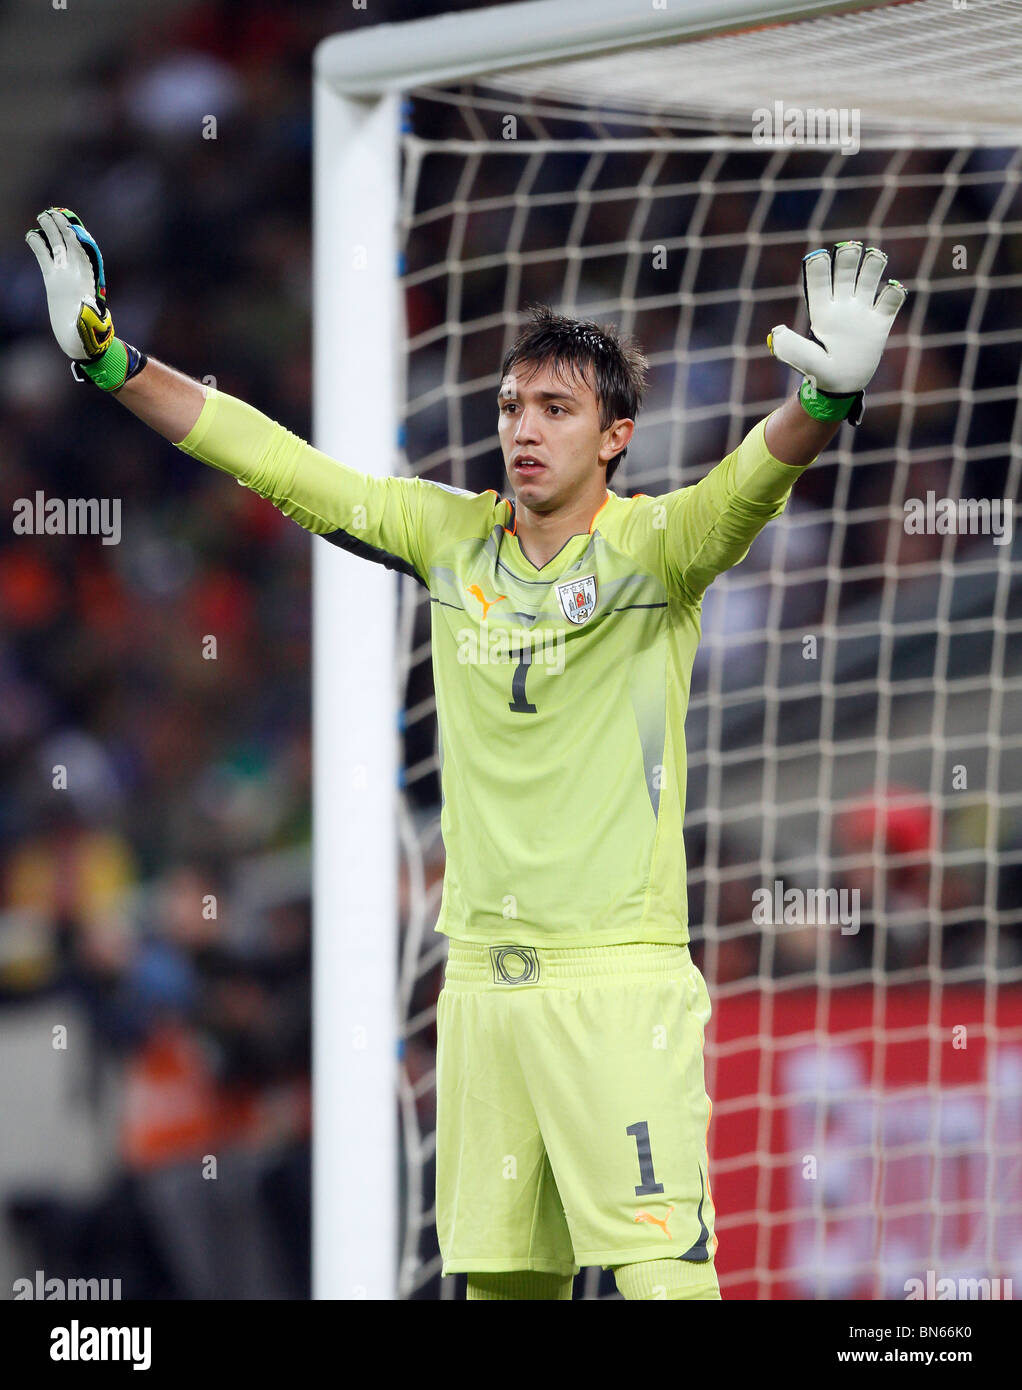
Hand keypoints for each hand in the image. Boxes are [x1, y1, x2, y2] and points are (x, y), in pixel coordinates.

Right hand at [26, 207, 113, 360]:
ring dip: (51, 232)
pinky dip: (39, 247)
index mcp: (84, 280)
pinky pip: (45, 260)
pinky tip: (32, 236)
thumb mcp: (87, 325)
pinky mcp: (52, 282)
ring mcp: (63, 276)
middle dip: (61, 228)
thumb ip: (87, 317)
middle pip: (69, 244)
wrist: (79, 340)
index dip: (77, 237)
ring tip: (42, 216)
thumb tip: (86, 311)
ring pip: (57, 248)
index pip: (82, 252)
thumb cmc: (85, 335)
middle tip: (51, 212)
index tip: (70, 225)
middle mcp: (74, 275)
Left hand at [768, 241, 906, 424]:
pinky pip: (891, 301)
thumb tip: (776, 331)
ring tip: (875, 258)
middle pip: (845, 271)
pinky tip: (893, 291)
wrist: (842, 387)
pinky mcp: (880, 323)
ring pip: (869, 278)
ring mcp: (862, 312)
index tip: (819, 257)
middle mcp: (841, 306)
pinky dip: (895, 293)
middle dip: (848, 257)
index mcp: (821, 311)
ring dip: (873, 265)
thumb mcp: (806, 363)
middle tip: (851, 249)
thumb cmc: (820, 374)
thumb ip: (792, 348)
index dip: (818, 266)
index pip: (818, 281)